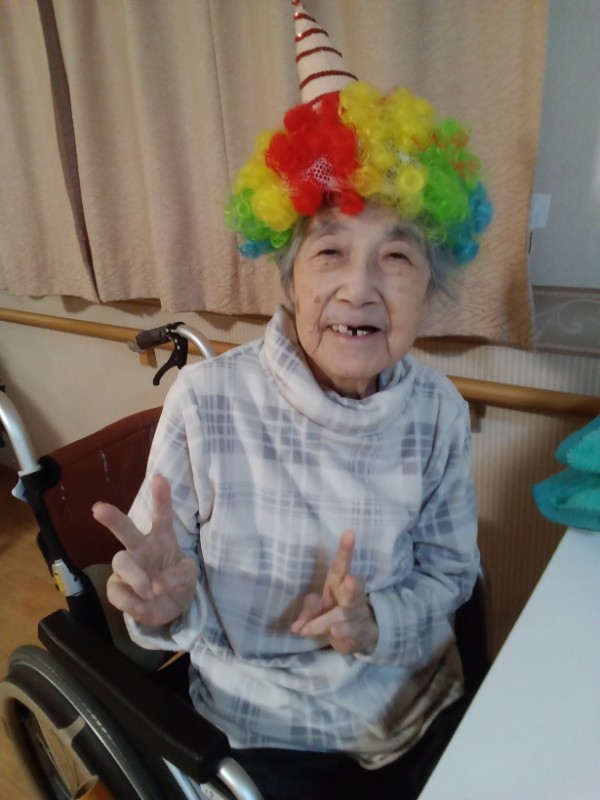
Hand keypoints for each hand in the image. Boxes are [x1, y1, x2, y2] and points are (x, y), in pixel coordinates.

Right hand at [92, 474, 196, 626]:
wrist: (172, 608)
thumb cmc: (178, 581)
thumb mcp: (189, 576)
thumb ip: (177, 577)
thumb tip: (155, 587)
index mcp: (162, 538)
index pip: (162, 516)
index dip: (161, 498)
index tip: (159, 478)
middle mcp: (141, 548)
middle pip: (125, 530)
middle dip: (113, 518)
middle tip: (99, 509)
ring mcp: (128, 568)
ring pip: (121, 562)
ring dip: (137, 577)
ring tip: (150, 592)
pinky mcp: (118, 588)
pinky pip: (118, 592)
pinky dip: (132, 601)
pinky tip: (143, 603)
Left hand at [291, 529, 377, 655]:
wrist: (359, 635)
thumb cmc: (334, 613)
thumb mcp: (317, 609)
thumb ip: (307, 612)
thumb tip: (297, 627)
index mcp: (339, 583)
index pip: (341, 565)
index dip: (345, 550)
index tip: (350, 533)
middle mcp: (352, 596)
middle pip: (355, 588)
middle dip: (353, 586)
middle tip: (350, 581)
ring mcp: (358, 614)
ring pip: (343, 615)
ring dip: (325, 622)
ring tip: (316, 628)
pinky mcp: (361, 632)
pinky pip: (350, 632)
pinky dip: (341, 633)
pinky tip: (334, 632)